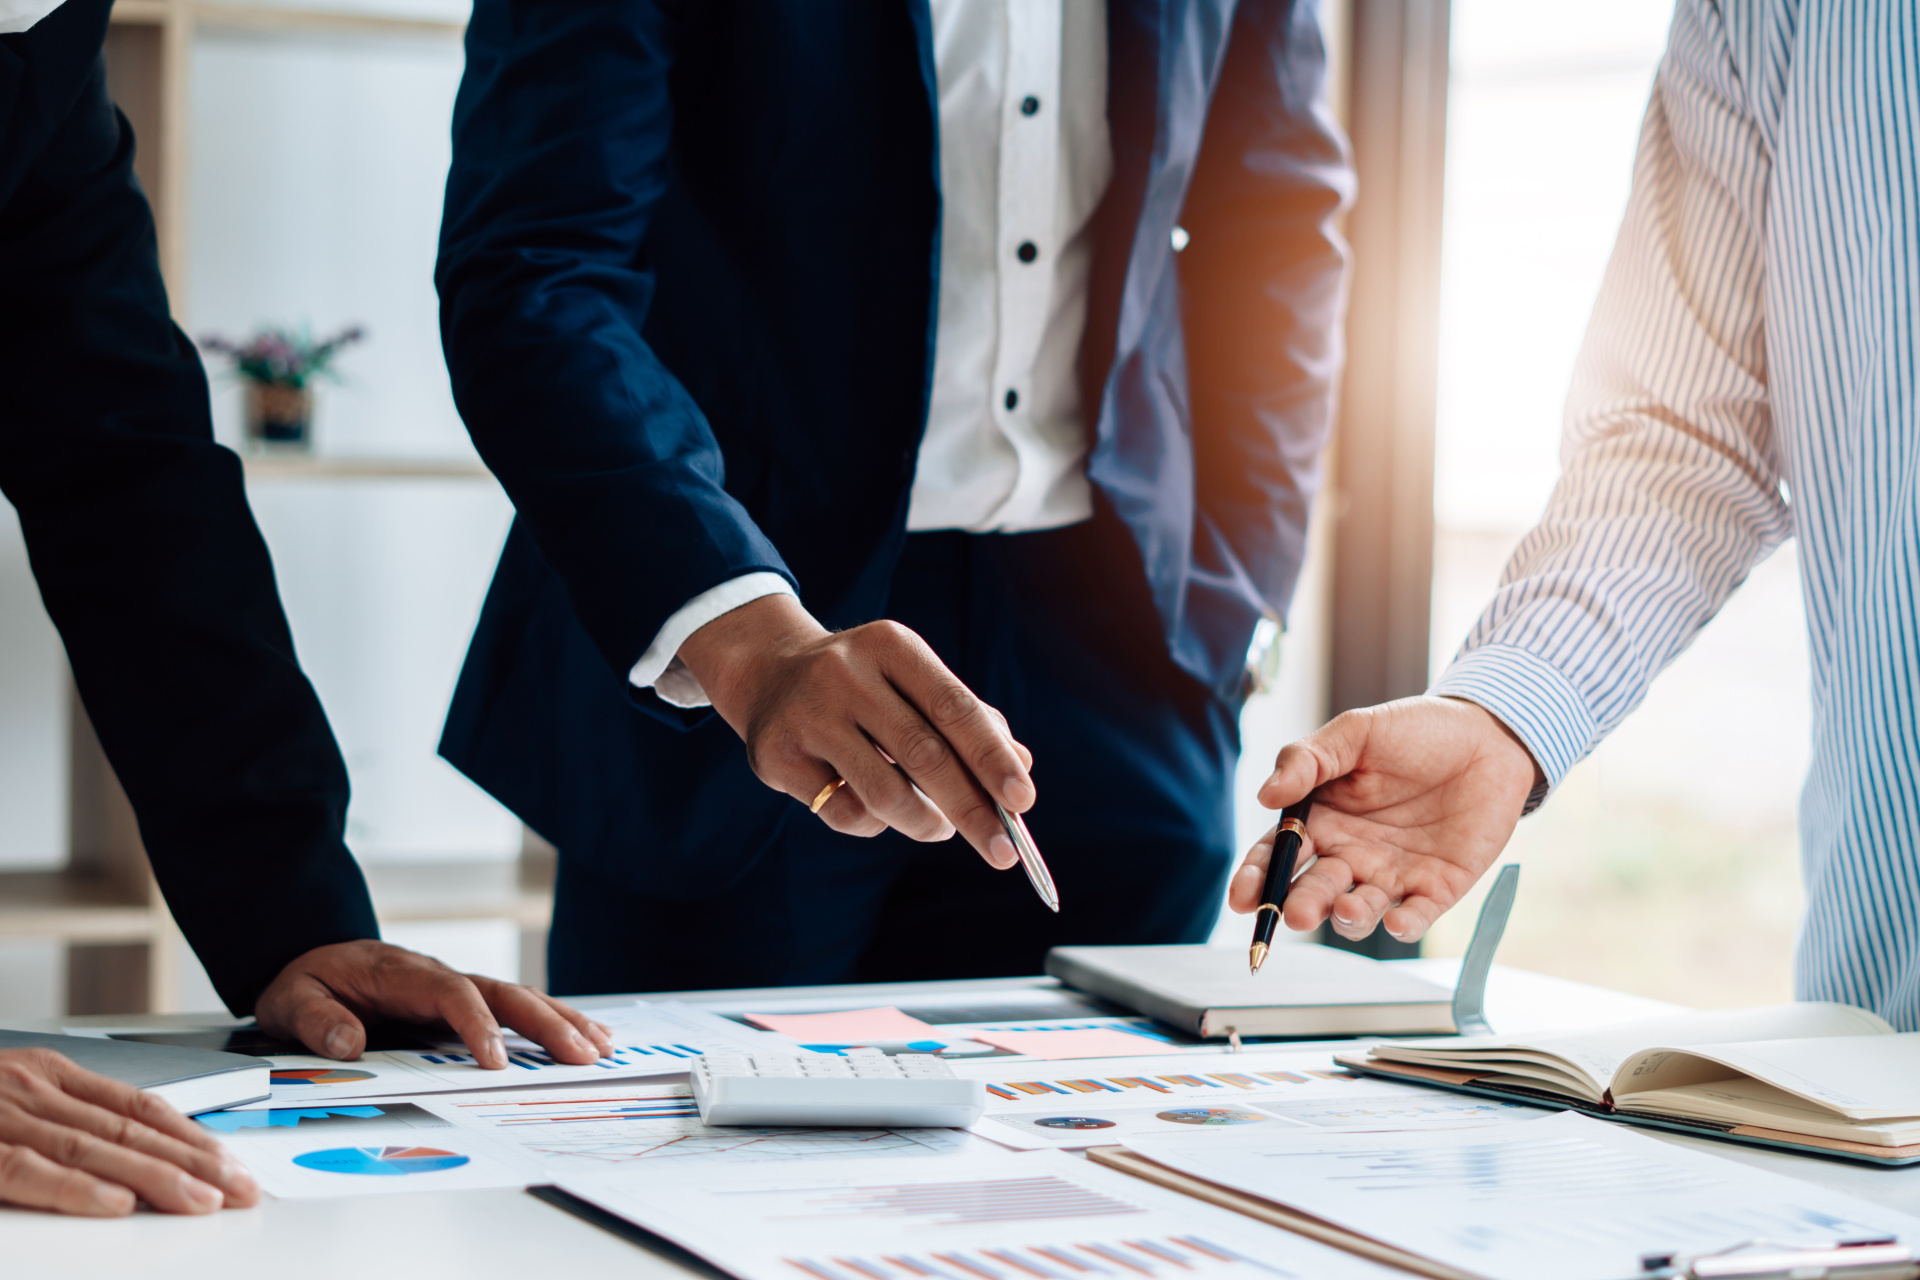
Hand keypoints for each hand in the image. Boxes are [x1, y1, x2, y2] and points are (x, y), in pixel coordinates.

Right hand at [0, 1047, 258, 1215]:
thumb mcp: (15, 1096)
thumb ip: (68, 1118)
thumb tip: (132, 1155)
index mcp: (54, 1077)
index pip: (140, 1108)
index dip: (192, 1137)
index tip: (233, 1166)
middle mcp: (39, 1093)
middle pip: (131, 1130)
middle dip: (192, 1162)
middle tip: (238, 1190)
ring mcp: (7, 1120)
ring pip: (94, 1148)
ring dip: (154, 1176)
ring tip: (201, 1201)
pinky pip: (28, 1170)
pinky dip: (76, 1187)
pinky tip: (118, 1203)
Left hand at [255, 940, 613, 1067]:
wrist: (313, 959)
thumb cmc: (307, 981)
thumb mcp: (292, 999)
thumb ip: (316, 1019)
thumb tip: (348, 1042)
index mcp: (402, 974)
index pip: (452, 994)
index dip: (478, 1025)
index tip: (495, 1062)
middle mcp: (440, 976)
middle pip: (504, 994)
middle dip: (546, 1024)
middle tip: (582, 1055)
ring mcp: (457, 988)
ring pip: (520, 999)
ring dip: (562, 1022)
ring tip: (601, 1049)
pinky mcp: (464, 1004)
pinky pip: (515, 1010)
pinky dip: (554, 1022)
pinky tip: (586, 1038)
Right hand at [678, 593, 1034, 866]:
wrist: (769, 672)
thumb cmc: (865, 684)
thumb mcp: (912, 682)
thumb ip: (967, 719)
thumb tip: (1021, 765)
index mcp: (892, 646)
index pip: (955, 707)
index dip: (993, 758)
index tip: (1024, 801)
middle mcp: (847, 674)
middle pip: (925, 755)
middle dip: (971, 810)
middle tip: (1002, 852)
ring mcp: (808, 714)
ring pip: (884, 793)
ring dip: (925, 823)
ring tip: (939, 828)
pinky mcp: (778, 755)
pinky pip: (844, 812)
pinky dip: (874, 824)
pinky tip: (877, 810)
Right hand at [1227, 696, 1541, 942]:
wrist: (1487, 735)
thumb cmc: (1416, 731)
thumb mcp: (1355, 733)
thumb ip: (1306, 760)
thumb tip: (1265, 795)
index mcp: (1321, 819)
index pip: (1278, 854)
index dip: (1257, 877)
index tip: (1242, 897)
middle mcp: (1349, 854)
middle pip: (1314, 890)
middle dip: (1300, 904)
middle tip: (1295, 912)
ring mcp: (1392, 874)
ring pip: (1358, 910)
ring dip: (1348, 918)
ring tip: (1346, 909)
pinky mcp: (1436, 887)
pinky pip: (1415, 915)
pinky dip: (1404, 925)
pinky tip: (1396, 923)